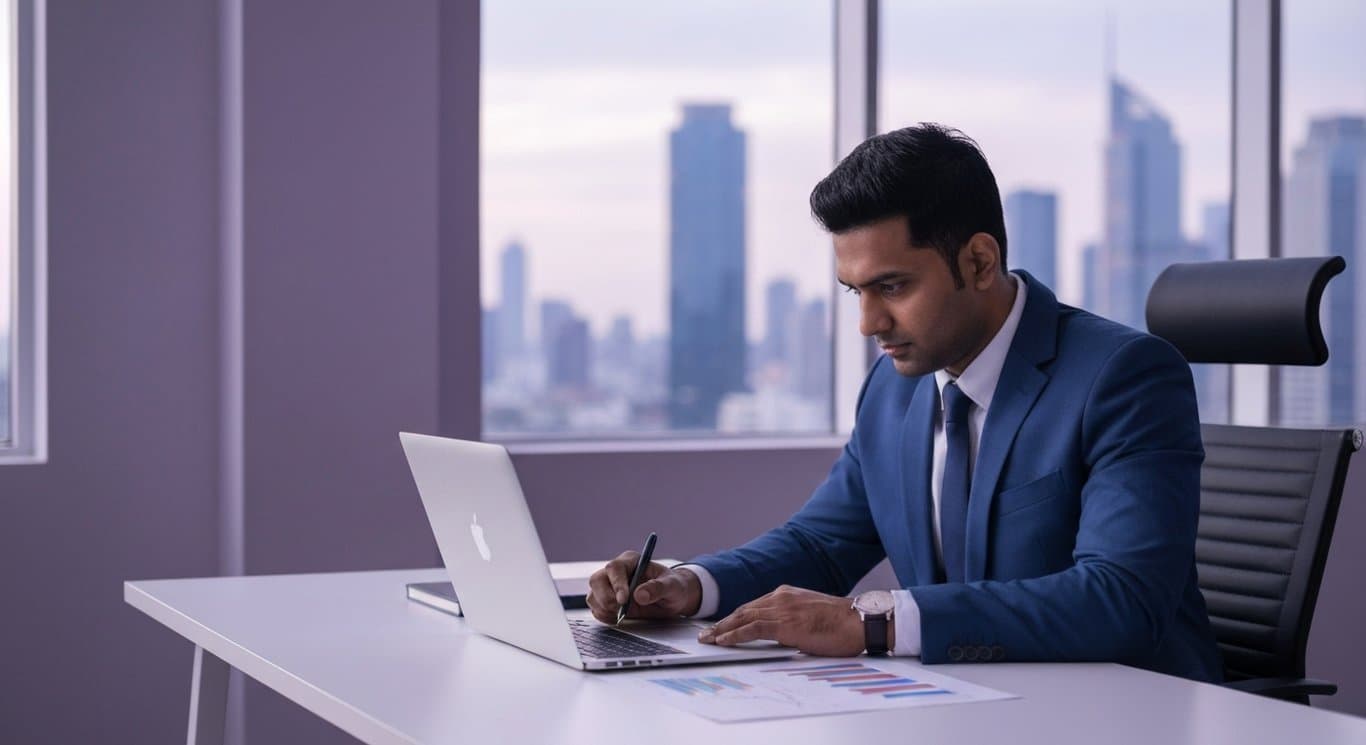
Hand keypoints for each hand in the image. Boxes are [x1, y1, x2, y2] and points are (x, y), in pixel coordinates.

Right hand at [586, 552, 701, 623]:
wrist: (673, 599)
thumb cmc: (674, 587)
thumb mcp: (673, 587)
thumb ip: (658, 588)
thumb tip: (640, 595)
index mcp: (631, 561)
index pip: (614, 568)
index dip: (616, 584)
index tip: (624, 600)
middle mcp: (616, 572)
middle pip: (597, 580)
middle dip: (606, 598)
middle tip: (622, 610)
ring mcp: (609, 586)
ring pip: (593, 596)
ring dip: (605, 609)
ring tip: (625, 613)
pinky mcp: (607, 601)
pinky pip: (596, 609)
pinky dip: (605, 616)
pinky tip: (620, 617)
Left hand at [698, 585, 871, 656]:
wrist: (858, 621)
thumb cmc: (841, 623)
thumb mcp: (811, 616)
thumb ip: (793, 621)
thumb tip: (782, 635)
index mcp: (787, 594)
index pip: (753, 606)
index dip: (735, 617)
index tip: (722, 626)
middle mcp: (781, 597)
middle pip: (744, 610)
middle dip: (723, 622)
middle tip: (706, 634)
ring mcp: (782, 609)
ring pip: (743, 618)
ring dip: (722, 629)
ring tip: (708, 639)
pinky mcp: (784, 624)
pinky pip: (752, 629)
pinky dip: (734, 635)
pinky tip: (723, 641)